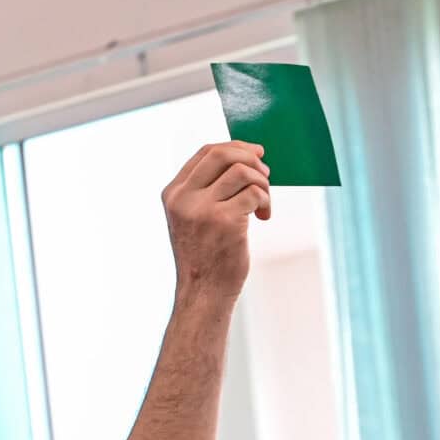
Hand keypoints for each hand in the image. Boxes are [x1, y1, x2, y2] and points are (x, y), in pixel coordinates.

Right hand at [161, 143, 268, 298]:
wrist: (202, 292)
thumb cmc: (204, 255)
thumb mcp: (193, 217)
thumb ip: (206, 189)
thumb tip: (244, 158)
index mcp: (173, 193)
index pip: (206, 152)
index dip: (236, 147)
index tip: (255, 153)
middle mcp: (183, 198)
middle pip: (223, 154)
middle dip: (251, 158)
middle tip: (265, 175)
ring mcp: (202, 210)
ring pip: (243, 171)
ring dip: (262, 183)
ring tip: (263, 202)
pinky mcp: (224, 222)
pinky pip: (255, 194)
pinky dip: (266, 202)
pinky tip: (262, 217)